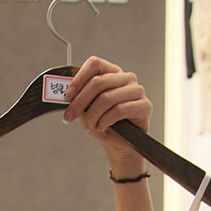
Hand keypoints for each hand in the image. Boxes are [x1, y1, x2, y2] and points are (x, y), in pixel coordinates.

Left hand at [62, 57, 151, 173]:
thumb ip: (79, 99)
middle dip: (79, 102)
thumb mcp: (87, 110)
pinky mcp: (144, 106)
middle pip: (98, 82)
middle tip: (69, 117)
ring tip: (90, 126)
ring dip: (92, 115)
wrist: (119, 145)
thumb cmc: (103, 125)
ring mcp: (137, 90)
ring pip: (107, 98)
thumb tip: (66, 95)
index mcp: (111, 73)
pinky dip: (105, 121)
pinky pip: (119, 110)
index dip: (78, 78)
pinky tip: (102, 127)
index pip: (94, 64)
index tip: (67, 96)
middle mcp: (126, 78)